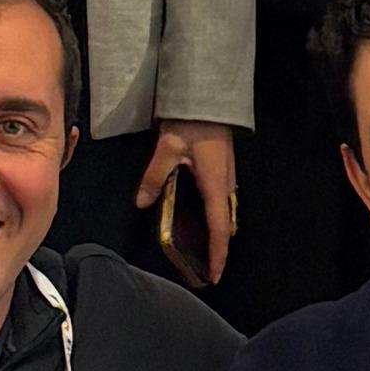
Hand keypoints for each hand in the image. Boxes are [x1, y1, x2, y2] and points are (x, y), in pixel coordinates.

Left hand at [138, 120, 235, 284]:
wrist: (208, 96)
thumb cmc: (192, 122)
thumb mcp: (167, 150)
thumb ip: (154, 177)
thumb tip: (142, 202)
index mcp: (214, 184)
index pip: (219, 228)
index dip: (217, 254)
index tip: (214, 274)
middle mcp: (225, 183)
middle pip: (226, 224)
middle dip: (218, 248)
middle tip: (207, 267)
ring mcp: (227, 174)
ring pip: (227, 211)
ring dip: (218, 231)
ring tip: (205, 246)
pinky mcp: (223, 167)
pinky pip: (223, 198)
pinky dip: (216, 214)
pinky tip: (201, 214)